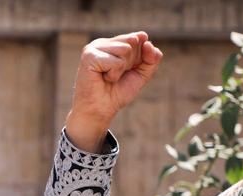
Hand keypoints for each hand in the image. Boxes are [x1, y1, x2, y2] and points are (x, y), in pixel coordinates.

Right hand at [65, 32, 162, 152]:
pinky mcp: (89, 56)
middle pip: (133, 42)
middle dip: (130, 63)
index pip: (139, 38)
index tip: (125, 71)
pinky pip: (116, 62)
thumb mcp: (142, 73)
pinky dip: (113, 75)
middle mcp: (103, 42)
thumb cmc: (116, 93)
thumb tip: (147, 42)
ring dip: (121, 69)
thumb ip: (152, 58)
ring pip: (125, 49)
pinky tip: (102, 79)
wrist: (99, 111)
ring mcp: (94, 48)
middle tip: (115, 75)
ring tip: (108, 77)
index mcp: (113, 43)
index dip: (139, 58)